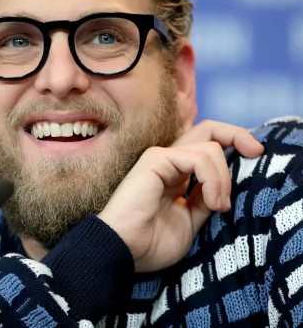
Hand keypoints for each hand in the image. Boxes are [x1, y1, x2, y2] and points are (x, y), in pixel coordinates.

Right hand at [98, 120, 263, 271]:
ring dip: (223, 178)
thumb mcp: (190, 222)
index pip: (207, 146)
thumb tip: (225, 191)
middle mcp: (171, 161)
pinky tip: (211, 202)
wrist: (124, 249)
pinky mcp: (157, 159)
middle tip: (256, 151)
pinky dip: (213, 179)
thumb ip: (205, 200)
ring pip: (209, 147)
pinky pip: (198, 158)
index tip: (256, 155)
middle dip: (237, 135)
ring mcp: (162, 157)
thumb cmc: (150, 241)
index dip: (232, 143)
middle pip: (208, 130)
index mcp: (178, 174)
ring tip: (218, 206)